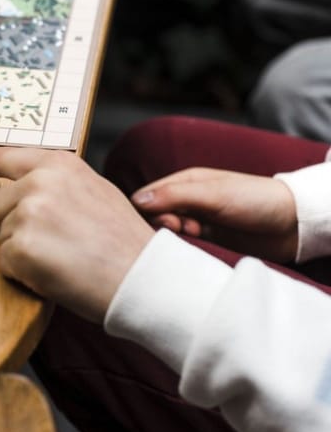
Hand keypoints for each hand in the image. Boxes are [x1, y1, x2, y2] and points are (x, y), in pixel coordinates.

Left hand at [0, 148, 154, 323]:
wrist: (142, 277)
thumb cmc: (122, 242)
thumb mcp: (94, 192)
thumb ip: (58, 185)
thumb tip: (25, 191)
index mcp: (59, 165)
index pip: (7, 157)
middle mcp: (39, 182)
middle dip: (16, 227)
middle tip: (58, 242)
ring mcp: (27, 213)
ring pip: (1, 236)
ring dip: (23, 252)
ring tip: (64, 257)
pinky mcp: (19, 246)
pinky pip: (5, 263)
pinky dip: (25, 274)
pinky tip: (56, 273)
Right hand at [131, 168, 297, 262]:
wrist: (295, 224)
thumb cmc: (256, 200)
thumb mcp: (213, 194)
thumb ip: (174, 196)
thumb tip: (136, 201)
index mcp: (185, 182)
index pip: (148, 196)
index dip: (147, 211)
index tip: (166, 222)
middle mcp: (187, 202)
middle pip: (154, 217)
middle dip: (162, 226)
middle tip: (184, 230)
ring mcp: (198, 222)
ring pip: (168, 234)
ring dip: (176, 238)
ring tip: (197, 236)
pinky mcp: (208, 241)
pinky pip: (185, 246)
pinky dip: (185, 248)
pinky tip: (198, 248)